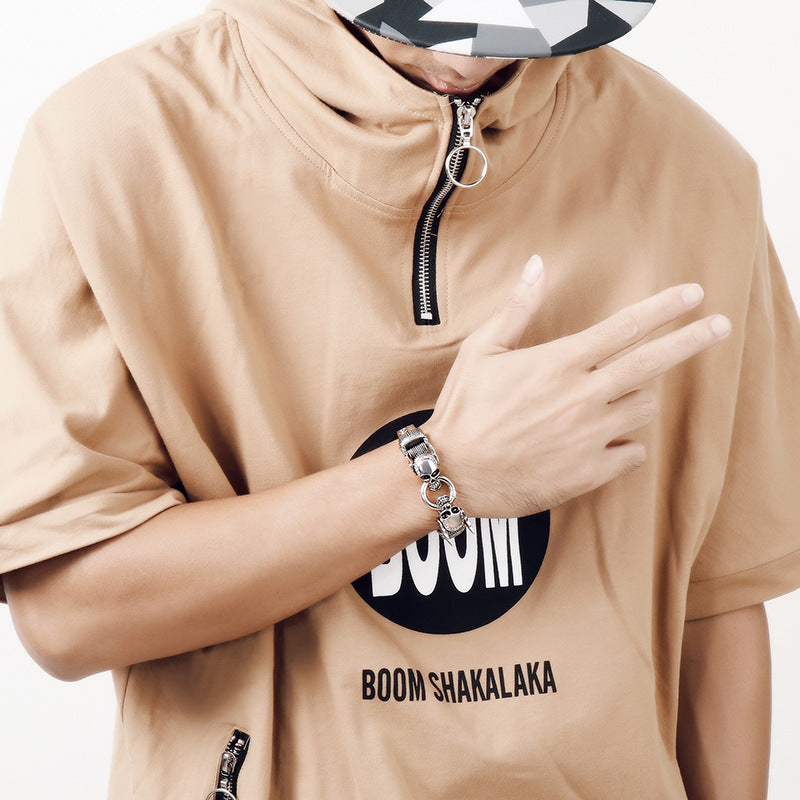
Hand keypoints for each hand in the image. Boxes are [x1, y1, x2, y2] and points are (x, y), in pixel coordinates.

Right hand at [425, 255, 731, 518]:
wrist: (453, 472)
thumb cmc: (464, 409)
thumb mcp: (482, 351)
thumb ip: (517, 308)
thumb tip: (537, 264)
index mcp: (558, 362)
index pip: (625, 327)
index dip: (665, 308)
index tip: (694, 294)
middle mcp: (582, 396)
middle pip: (653, 362)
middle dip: (693, 339)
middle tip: (721, 326)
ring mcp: (589, 436)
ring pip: (644, 408)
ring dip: (637, 398)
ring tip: (611, 400)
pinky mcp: (589, 472)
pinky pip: (633, 453)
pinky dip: (625, 444)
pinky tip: (602, 441)